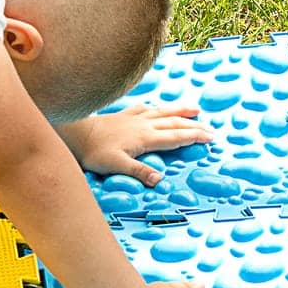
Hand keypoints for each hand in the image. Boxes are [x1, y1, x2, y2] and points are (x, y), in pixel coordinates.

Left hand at [70, 105, 211, 184]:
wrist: (75, 133)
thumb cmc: (94, 152)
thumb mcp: (116, 165)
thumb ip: (138, 172)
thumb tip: (158, 180)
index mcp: (146, 138)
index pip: (176, 137)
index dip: (195, 137)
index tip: (211, 138)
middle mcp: (144, 125)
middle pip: (175, 124)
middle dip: (195, 126)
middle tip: (211, 130)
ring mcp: (134, 118)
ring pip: (163, 112)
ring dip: (181, 111)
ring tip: (195, 109)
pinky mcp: (123, 115)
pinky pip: (144, 108)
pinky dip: (156, 107)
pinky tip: (157, 106)